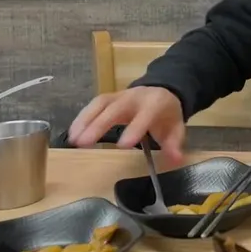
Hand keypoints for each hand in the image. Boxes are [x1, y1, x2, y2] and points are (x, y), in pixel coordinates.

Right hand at [67, 87, 185, 163]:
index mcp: (155, 103)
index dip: (134, 129)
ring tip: (74, 140)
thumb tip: (175, 160)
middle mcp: (134, 97)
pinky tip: (74, 132)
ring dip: (85, 120)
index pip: (144, 115)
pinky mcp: (108, 97)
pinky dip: (82, 118)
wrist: (163, 91)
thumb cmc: (167, 115)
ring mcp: (119, 95)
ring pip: (100, 104)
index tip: (123, 146)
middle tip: (84, 143)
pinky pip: (93, 105)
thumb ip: (174, 145)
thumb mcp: (176, 129)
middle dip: (99, 124)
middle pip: (115, 108)